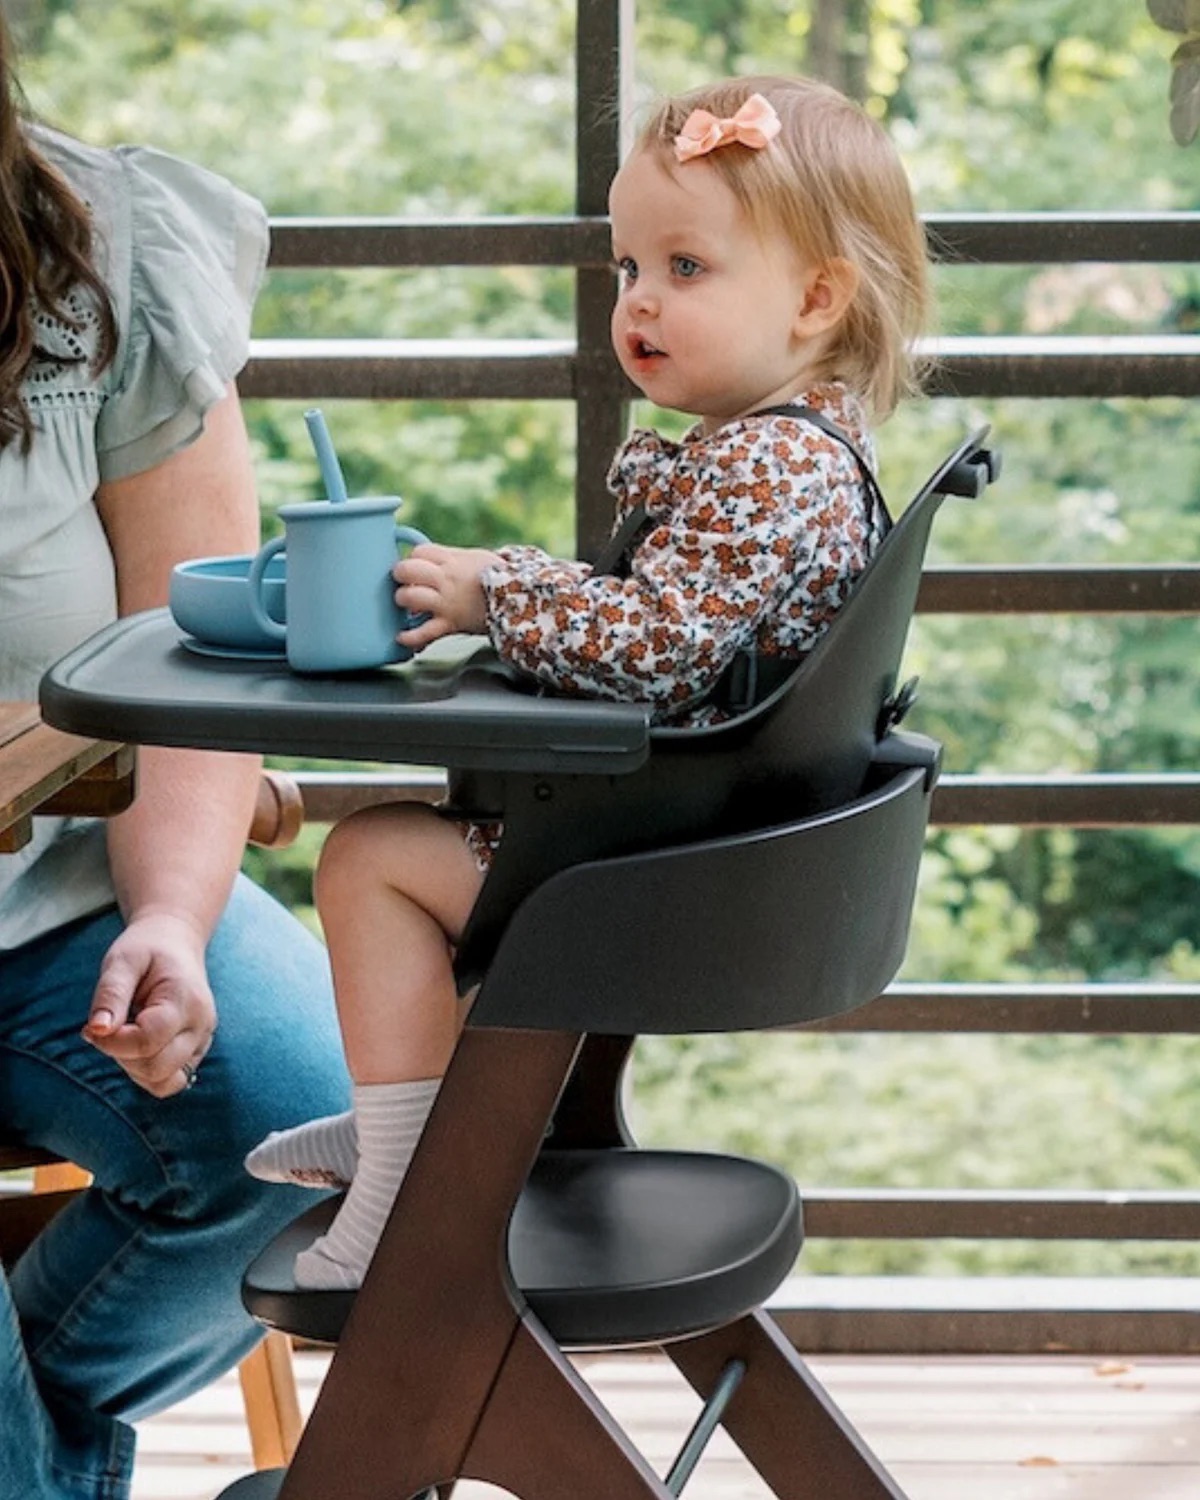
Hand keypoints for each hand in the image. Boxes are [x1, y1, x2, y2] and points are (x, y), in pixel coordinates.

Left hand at [82, 911, 215, 1097]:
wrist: (177, 941)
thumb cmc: (147, 949)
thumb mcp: (122, 960)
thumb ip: (110, 995)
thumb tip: (97, 1031)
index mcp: (185, 1000)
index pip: (146, 1042)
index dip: (112, 1042)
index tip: (93, 1026)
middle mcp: (201, 1025)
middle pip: (156, 1068)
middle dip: (121, 1055)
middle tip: (110, 1027)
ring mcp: (203, 1040)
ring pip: (164, 1082)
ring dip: (134, 1067)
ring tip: (127, 1033)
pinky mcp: (197, 1051)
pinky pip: (171, 1080)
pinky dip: (147, 1071)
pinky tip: (138, 1045)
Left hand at [393, 543, 502, 647]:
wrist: (518, 600)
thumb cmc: (499, 576)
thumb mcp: (474, 558)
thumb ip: (451, 558)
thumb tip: (431, 559)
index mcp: (452, 561)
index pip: (419, 551)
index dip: (413, 558)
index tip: (418, 566)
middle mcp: (446, 580)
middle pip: (408, 570)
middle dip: (401, 575)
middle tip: (405, 582)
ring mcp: (447, 603)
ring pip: (410, 597)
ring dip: (403, 600)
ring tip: (408, 604)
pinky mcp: (450, 624)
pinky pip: (424, 632)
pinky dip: (410, 637)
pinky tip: (400, 636)